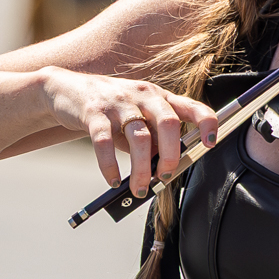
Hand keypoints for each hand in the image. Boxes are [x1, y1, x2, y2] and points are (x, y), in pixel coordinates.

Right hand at [39, 67, 218, 195]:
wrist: (68, 89)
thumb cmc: (112, 109)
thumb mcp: (139, 118)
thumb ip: (154, 139)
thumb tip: (165, 170)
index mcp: (160, 97)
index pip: (192, 106)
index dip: (206, 123)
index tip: (210, 144)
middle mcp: (143, 95)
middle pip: (168, 123)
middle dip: (171, 154)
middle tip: (165, 176)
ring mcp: (118, 102)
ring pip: (139, 137)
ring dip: (141, 169)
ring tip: (138, 188)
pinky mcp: (93, 112)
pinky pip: (104, 143)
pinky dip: (109, 166)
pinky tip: (112, 179)